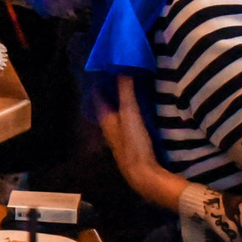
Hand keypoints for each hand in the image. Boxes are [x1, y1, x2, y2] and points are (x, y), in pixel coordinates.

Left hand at [99, 77, 189, 210]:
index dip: (100, 82)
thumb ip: (126, 91)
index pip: (98, 96)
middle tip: (120, 72)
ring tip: (130, 86)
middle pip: (107, 105)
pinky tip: (139, 109)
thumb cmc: (133, 144)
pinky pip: (128, 122)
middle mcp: (109, 128)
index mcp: (105, 119)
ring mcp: (120, 137)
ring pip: (117, 114)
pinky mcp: (132, 143)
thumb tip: (121, 65)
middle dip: (111, 91)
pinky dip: (130, 112)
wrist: (143, 175)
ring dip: (121, 102)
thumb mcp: (130, 114)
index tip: (106, 66)